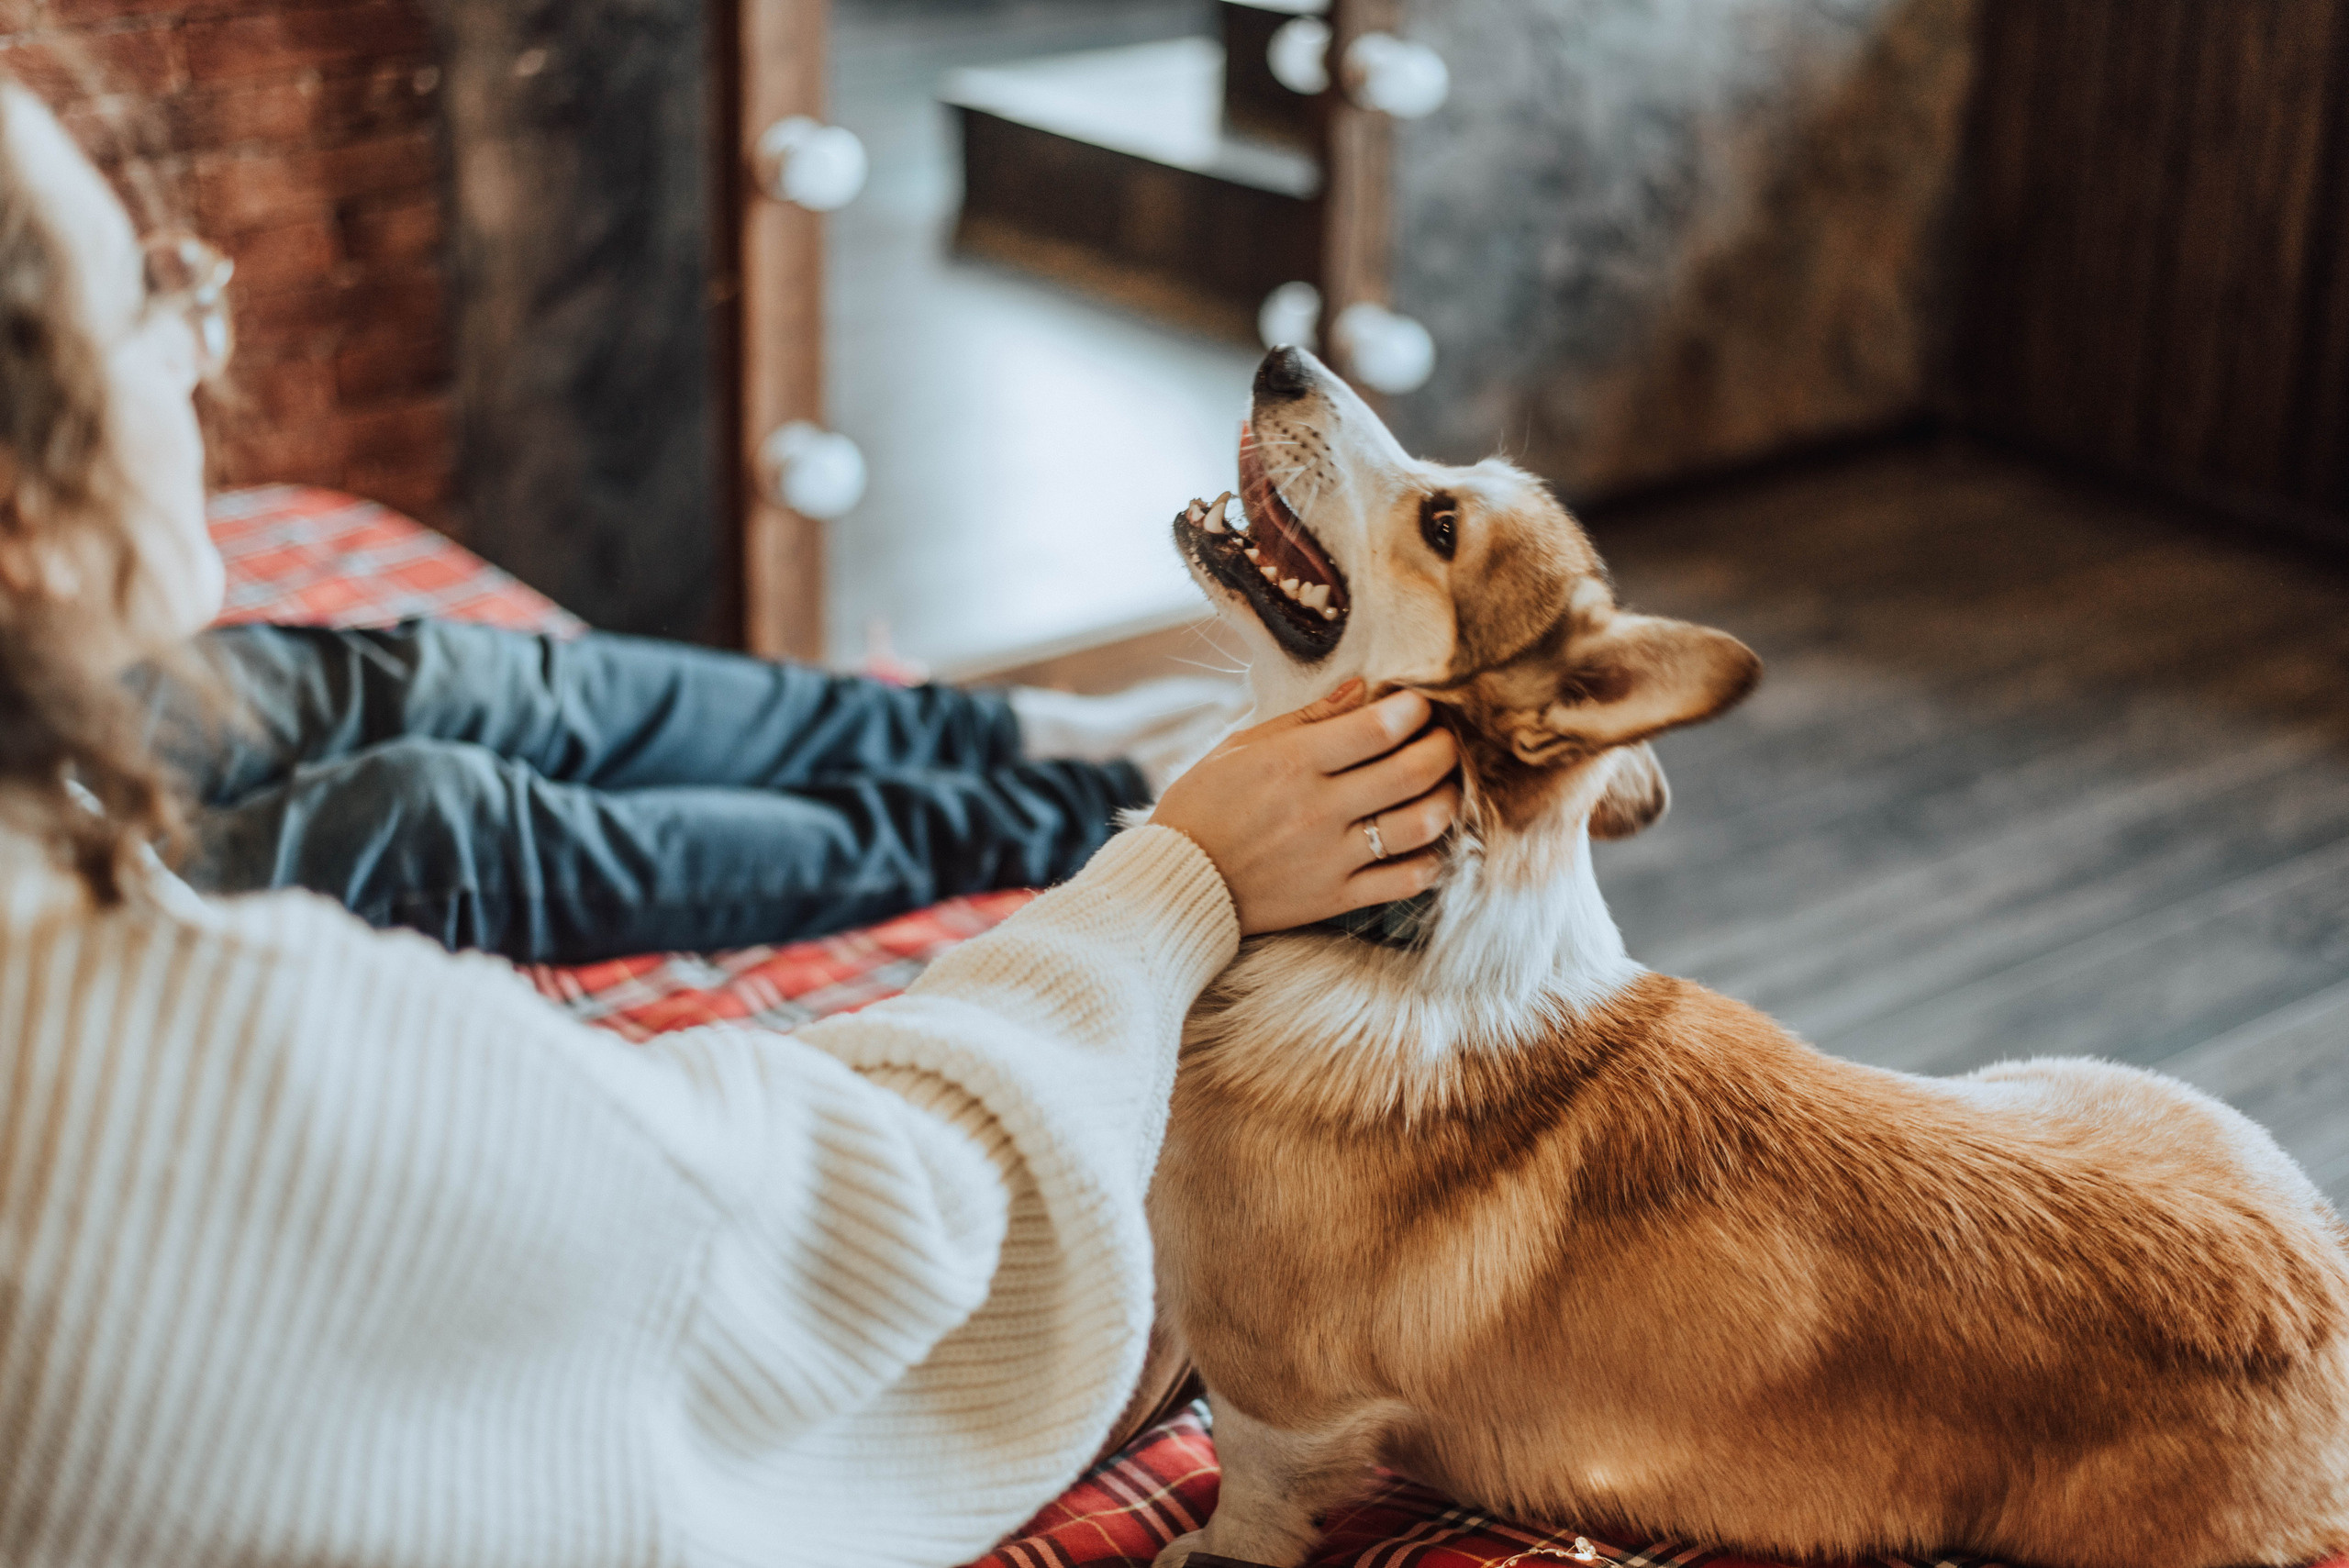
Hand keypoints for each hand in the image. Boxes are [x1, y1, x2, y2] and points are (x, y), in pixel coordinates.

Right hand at [1150, 681, 1460, 935]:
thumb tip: (1363, 687)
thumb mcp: (1242, 747)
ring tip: (1443, 787)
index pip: (1378, 728)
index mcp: (1293, 763)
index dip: (1414, 710)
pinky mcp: (1336, 898)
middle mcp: (1318, 809)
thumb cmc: (1205, 804)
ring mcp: (1331, 857)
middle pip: (1412, 771)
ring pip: (1420, 825)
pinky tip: (1424, 841)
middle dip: (1444, 748)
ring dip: (1446, 800)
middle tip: (1444, 740)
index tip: (1420, 705)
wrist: (1176, 882)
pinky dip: (1429, 860)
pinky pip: (1405, 880)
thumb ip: (1307, 718)